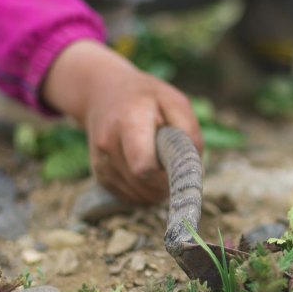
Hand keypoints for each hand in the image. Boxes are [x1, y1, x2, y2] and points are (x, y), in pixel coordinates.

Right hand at [42, 40, 201, 204]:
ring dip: (158, 191)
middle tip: (174, 166)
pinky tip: (149, 172)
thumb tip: (192, 166)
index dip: (166, 176)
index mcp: (129, 123)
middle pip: (143, 185)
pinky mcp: (101, 176)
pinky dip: (146, 192)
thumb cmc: (147, 98)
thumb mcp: (174, 101)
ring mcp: (101, 162)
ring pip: (138, 196)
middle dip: (166, 184)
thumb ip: (188, 131)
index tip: (178, 168)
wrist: (103, 93)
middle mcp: (109, 145)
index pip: (143, 167)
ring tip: (162, 166)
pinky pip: (130, 198)